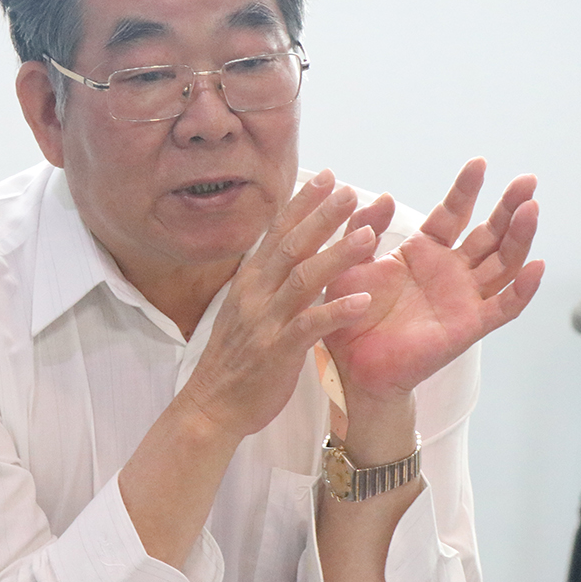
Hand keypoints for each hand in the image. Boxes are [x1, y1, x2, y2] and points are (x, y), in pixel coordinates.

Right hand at [177, 170, 378, 439]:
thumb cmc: (236, 357)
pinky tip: (363, 300)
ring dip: (336, 255)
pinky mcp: (277, 351)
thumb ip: (268, 279)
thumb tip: (288, 249)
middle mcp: (255, 293)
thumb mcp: (247, 308)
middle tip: (349, 191)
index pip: (277, 231)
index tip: (326, 176)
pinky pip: (310, 326)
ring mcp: (265, 321)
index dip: (301, 203)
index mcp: (250, 280)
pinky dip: (336, 311)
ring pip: (302, 279)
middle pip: (291, 245)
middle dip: (321, 216)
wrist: (212, 405)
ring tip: (368, 235)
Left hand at [323, 158, 542, 402]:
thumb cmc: (350, 315)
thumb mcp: (350, 262)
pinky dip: (523, 290)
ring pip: (503, 263)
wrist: (351, 365)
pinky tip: (537, 267)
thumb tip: (386, 195)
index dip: (466, 189)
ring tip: (531, 209)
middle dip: (508, 207)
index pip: (453, 213)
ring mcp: (463, 298)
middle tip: (527, 180)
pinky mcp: (469, 326)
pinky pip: (503, 308)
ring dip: (520, 237)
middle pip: (489, 233)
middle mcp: (450, 271)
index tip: (479, 163)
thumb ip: (365, 227)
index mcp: (424, 252)